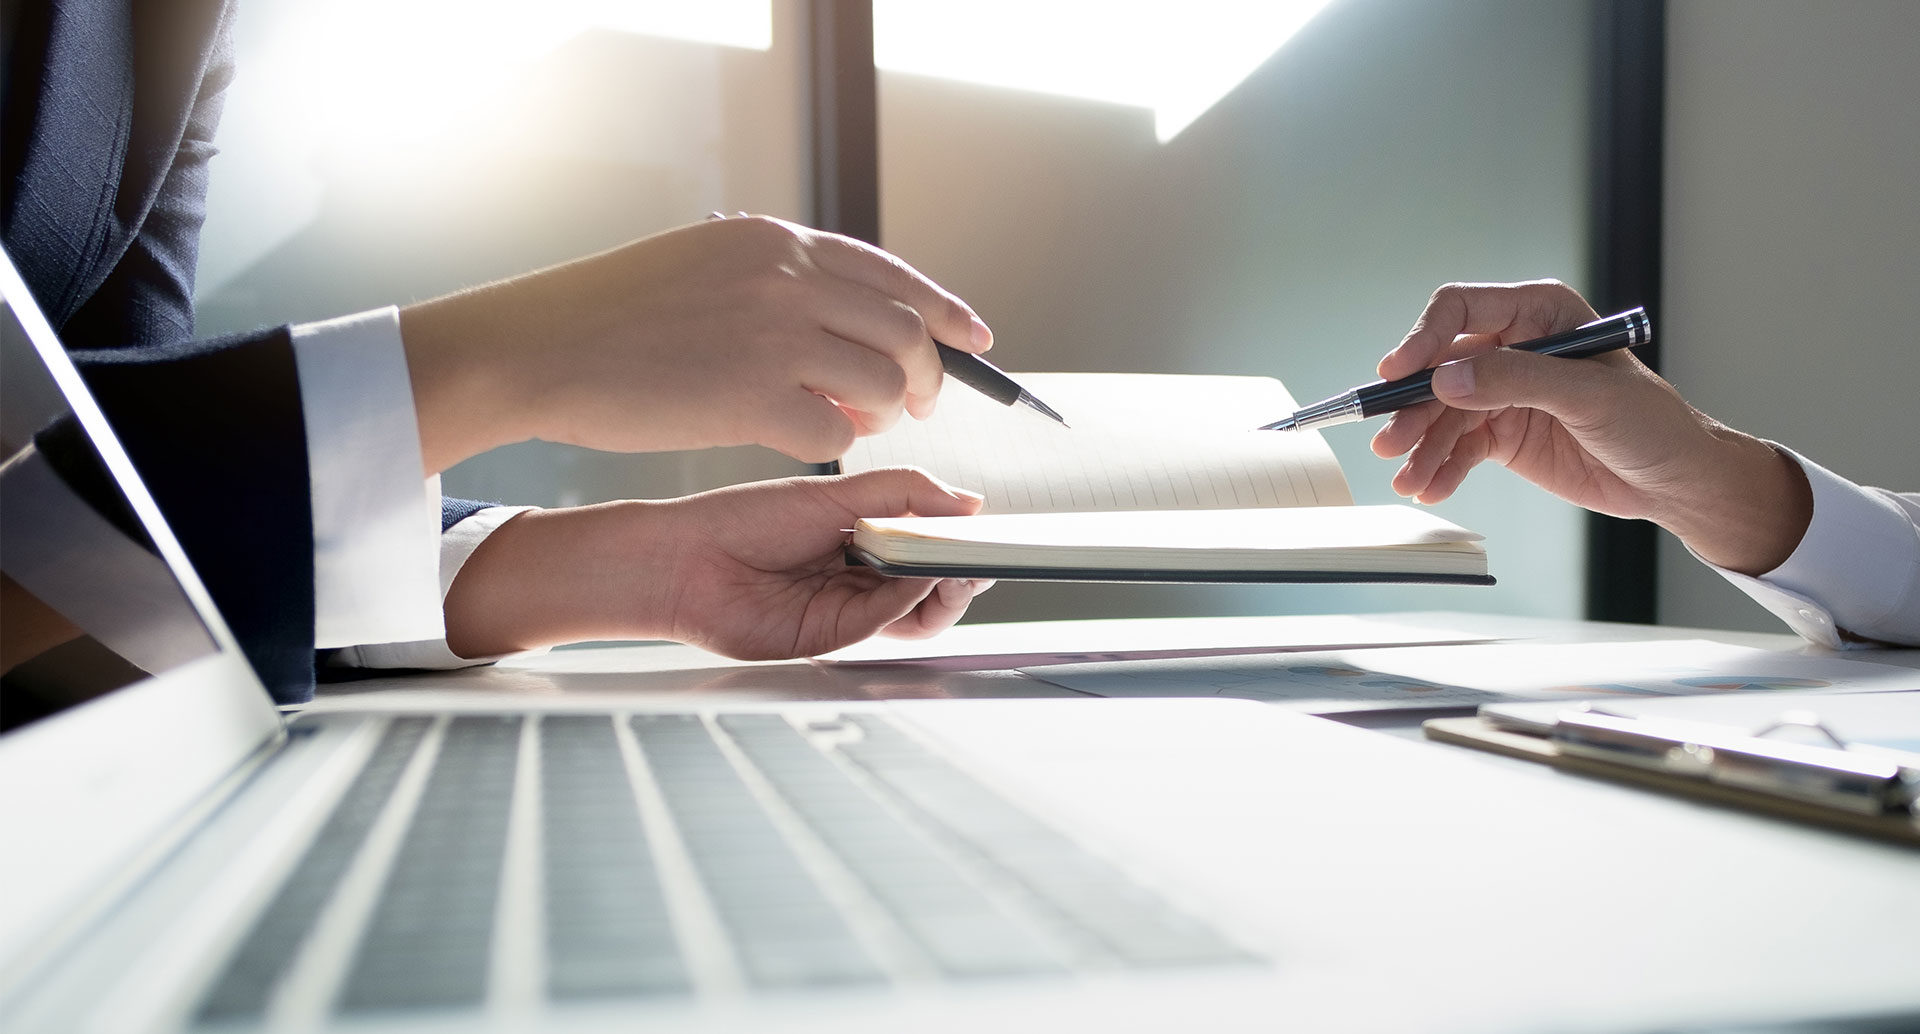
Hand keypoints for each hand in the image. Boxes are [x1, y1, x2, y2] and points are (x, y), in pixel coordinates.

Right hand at [401, 216, 992, 469]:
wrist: (542, 346)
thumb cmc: (609, 316)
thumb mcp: (705, 263)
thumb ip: (776, 280)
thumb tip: (843, 321)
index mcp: (776, 242)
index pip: (892, 274)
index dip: (945, 310)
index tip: (976, 338)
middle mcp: (786, 279)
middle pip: (906, 331)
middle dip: (927, 376)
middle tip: (920, 403)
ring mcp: (775, 337)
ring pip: (883, 382)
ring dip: (885, 413)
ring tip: (863, 425)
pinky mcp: (755, 397)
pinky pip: (835, 431)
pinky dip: (837, 442)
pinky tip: (812, 441)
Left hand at [441, 467, 993, 660]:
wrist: (683, 561)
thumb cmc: (738, 521)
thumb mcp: (831, 493)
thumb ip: (902, 493)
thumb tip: (965, 501)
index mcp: (862, 535)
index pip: (930, 541)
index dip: (961, 537)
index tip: (986, 526)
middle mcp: (860, 575)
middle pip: (936, 583)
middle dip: (965, 567)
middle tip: (978, 550)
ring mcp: (850, 608)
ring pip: (921, 611)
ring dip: (946, 588)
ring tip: (953, 563)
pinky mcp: (835, 637)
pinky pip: (889, 624)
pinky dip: (910, 601)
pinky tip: (915, 576)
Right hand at [1370, 280, 1810, 574]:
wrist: (1674, 480)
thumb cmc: (1652, 423)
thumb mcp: (1590, 395)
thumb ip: (1518, 380)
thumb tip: (1448, 378)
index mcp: (1538, 314)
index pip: (1461, 311)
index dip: (1424, 339)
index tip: (1397, 373)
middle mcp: (1513, 347)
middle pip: (1440, 368)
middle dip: (1413, 408)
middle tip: (1392, 442)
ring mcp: (1504, 392)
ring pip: (1441, 413)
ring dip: (1421, 446)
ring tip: (1408, 478)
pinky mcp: (1502, 433)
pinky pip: (1457, 447)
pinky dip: (1440, 468)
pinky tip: (1430, 486)